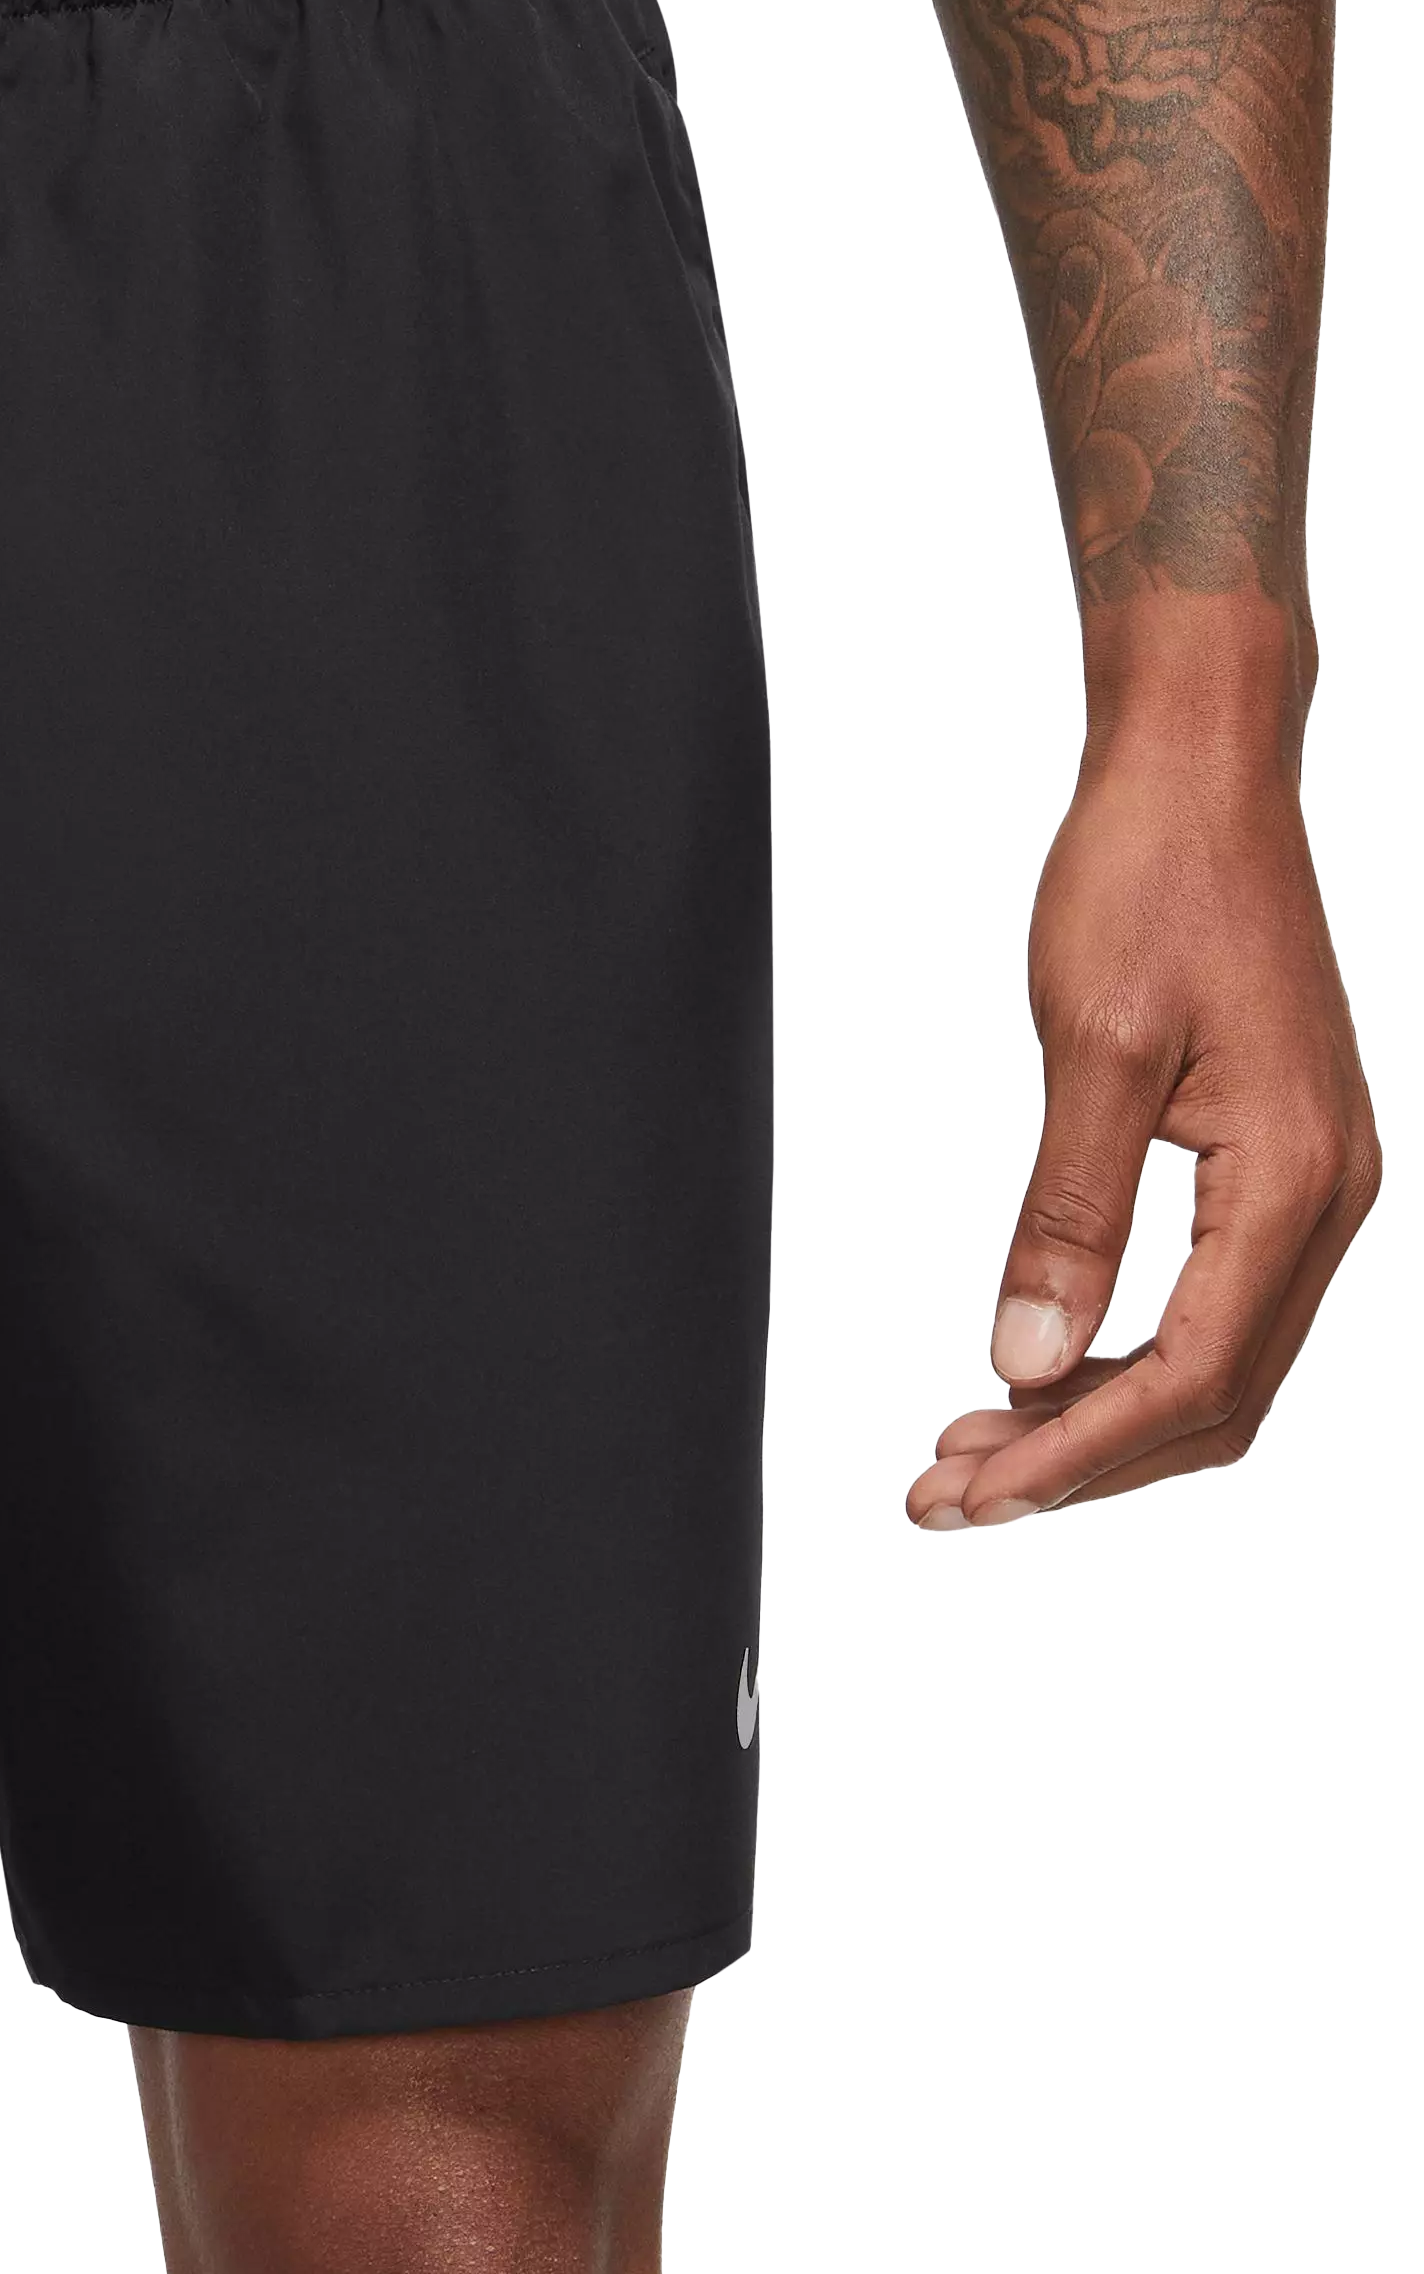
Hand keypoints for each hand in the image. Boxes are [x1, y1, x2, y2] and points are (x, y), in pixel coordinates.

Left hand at [908, 742, 1379, 1528]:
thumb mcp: (1089, 1048)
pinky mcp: (1275, 1163)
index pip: (1186, 1378)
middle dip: (1077, 1463)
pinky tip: (1036, 1369)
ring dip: (1095, 1421)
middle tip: (946, 1494)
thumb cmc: (1150, 880)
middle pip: (1211, 1400)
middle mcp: (1327, 1197)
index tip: (969, 1496)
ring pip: (1215, 1364)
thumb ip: (1065, 1216)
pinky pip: (1212, 1305)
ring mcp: (1309, 1183)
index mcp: (1295, 1179)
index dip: (1073, 1457)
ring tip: (970, 1448)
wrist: (1199, 777)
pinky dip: (1121, 1357)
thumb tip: (1026, 1358)